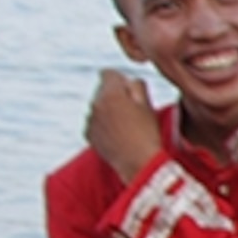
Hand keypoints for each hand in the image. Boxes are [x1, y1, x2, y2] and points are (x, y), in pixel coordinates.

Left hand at [87, 70, 165, 184]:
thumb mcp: (149, 106)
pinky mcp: (88, 134)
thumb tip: (129, 81)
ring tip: (128, 126)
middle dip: (115, 96)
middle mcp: (95, 104)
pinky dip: (104, 125)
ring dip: (109, 111)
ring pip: (98, 107)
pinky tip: (119, 135)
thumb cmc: (148, 134)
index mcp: (111, 94)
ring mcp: (90, 120)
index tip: (130, 91)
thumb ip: (137, 86)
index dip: (121, 80)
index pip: (108, 73)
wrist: (139, 164)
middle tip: (133, 111)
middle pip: (102, 90)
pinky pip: (95, 122)